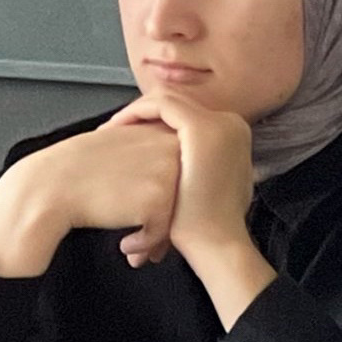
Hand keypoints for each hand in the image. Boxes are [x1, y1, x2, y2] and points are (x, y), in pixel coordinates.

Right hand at [0, 114, 182, 277]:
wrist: (48, 186)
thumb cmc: (74, 169)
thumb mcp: (117, 141)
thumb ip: (148, 146)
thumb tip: (172, 169)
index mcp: (160, 131)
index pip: (183, 169)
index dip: (163, 195)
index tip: (139, 209)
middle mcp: (169, 149)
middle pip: (187, 191)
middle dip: (168, 218)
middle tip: (150, 237)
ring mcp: (166, 174)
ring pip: (180, 214)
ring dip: (159, 236)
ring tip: (138, 245)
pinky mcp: (157, 201)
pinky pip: (164, 230)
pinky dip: (146, 243)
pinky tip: (126, 245)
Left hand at [119, 90, 275, 324]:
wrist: (214, 241)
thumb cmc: (201, 223)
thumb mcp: (198, 184)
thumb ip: (188, 167)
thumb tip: (169, 166)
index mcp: (231, 137)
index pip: (185, 115)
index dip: (153, 120)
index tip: (127, 133)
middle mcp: (230, 125)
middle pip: (176, 105)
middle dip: (142, 113)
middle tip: (114, 127)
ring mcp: (220, 123)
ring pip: (167, 100)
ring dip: (136, 110)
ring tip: (111, 127)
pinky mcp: (202, 127)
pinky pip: (161, 104)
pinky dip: (136, 111)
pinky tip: (116, 126)